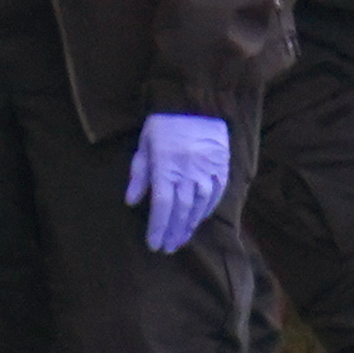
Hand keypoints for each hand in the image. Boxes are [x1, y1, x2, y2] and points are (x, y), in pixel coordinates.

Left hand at [124, 112, 231, 253]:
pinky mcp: (221, 166)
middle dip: (173, 232)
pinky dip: (207, 210)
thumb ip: (139, 174)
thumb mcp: (144, 146)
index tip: (153, 244)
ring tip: (181, 240)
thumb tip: (132, 201)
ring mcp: (207, 169)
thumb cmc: (164, 126)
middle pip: (181, 210)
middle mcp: (188, 171)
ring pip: (199, 205)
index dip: (158, 227)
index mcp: (166, 166)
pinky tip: (198, 220)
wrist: (194, 104)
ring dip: (189, 225)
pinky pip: (216, 194)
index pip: (162, 205)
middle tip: (167, 248)